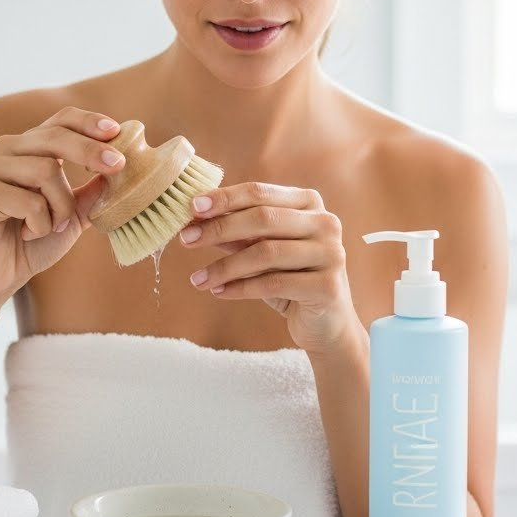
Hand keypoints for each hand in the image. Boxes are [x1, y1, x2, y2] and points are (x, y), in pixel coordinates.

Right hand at [0, 109, 125, 303]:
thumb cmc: (33, 241)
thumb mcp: (73, 214)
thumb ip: (93, 191)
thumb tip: (121, 165)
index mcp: (30, 147)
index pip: (61, 120)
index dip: (89, 122)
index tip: (116, 131)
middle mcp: (8, 150)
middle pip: (55, 136)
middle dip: (89, 151)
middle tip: (117, 166)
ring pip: (45, 170)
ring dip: (61, 208)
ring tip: (52, 227)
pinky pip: (30, 201)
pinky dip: (41, 224)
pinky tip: (28, 234)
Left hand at [179, 181, 360, 358]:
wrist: (327, 324)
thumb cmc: (290, 278)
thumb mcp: (262, 251)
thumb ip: (237, 233)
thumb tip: (195, 219)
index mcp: (309, 203)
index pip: (260, 192)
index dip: (224, 198)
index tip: (191, 208)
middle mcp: (325, 223)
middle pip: (263, 218)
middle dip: (219, 228)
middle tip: (186, 239)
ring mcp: (331, 253)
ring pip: (266, 253)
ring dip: (225, 266)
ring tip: (197, 279)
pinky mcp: (328, 286)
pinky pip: (273, 284)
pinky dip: (240, 288)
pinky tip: (219, 292)